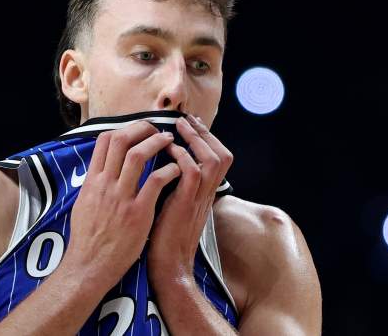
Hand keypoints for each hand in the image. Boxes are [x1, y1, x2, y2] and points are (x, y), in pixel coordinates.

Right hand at [62, 120, 181, 291]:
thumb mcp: (83, 204)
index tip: (137, 129)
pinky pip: (155, 181)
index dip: (123, 128)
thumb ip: (94, 185)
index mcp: (92, 181)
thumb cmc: (87, 239)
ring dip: (157, 142)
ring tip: (169, 141)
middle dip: (141, 128)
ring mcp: (121, 197)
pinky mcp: (138, 212)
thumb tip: (101, 170)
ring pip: (138, 155)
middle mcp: (105, 184)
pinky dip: (168, 170)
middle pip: (121, 140)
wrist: (90, 266)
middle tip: (156, 129)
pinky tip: (176, 169)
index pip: (103, 141)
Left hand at [147, 114, 233, 283]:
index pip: (218, 158)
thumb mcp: (175, 207)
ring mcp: (198, 199)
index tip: (189, 125)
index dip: (206, 139)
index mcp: (204, 194)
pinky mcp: (186, 205)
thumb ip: (176, 187)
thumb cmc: (164, 238)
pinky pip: (193, 174)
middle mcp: (206, 194)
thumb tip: (164, 167)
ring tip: (178, 128)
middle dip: (204, 133)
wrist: (166, 267)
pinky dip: (182, 157)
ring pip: (214, 160)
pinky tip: (169, 150)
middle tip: (186, 120)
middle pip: (223, 155)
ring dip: (196, 140)